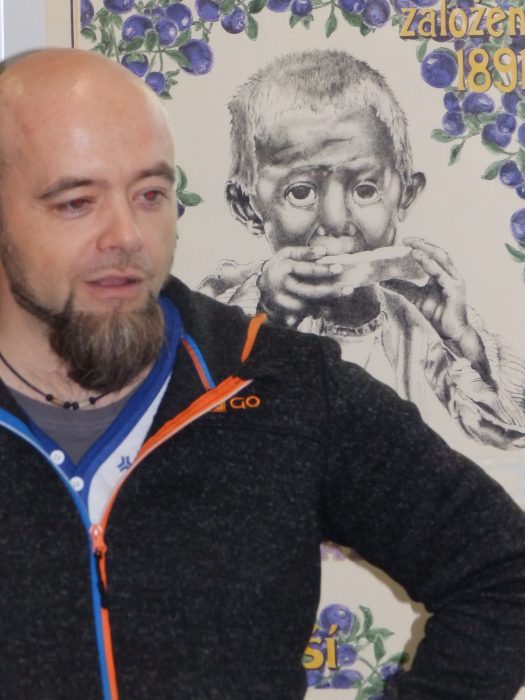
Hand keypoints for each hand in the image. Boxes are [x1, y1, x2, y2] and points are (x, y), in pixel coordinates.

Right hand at [257, 245, 344, 326]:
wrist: (261, 286)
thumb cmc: (279, 266)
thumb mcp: (286, 254)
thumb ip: (304, 252)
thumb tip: (325, 251)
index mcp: (283, 267)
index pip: (306, 269)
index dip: (323, 269)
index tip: (340, 267)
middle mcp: (281, 285)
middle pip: (310, 291)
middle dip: (331, 290)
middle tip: (349, 288)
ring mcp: (282, 301)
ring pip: (310, 305)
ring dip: (328, 302)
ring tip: (345, 294)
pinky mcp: (283, 312)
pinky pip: (306, 313)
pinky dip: (320, 311)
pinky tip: (332, 307)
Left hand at [383, 238, 489, 376]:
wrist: (450, 332)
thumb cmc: (437, 315)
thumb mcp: (415, 298)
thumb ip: (403, 288)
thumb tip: (383, 281)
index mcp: (442, 274)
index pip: (432, 254)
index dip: (420, 246)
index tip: (403, 241)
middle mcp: (450, 274)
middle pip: (438, 252)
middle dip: (423, 244)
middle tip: (406, 240)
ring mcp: (455, 280)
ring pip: (442, 259)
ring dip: (427, 251)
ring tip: (413, 247)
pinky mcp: (455, 289)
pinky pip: (442, 273)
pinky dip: (430, 264)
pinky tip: (420, 259)